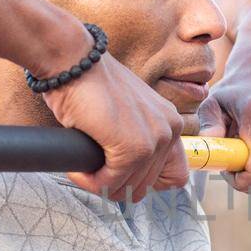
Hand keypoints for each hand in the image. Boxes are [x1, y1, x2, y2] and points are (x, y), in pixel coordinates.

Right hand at [44, 53, 187, 202]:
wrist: (74, 63)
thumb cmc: (91, 84)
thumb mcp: (127, 113)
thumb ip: (138, 136)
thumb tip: (130, 174)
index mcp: (171, 121)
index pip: (176, 175)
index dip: (146, 181)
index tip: (124, 175)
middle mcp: (170, 130)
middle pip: (147, 185)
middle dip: (117, 184)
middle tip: (93, 172)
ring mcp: (154, 140)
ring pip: (129, 187)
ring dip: (100, 183)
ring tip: (82, 168)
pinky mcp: (133, 148)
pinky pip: (110, 182)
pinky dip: (90, 181)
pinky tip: (78, 170)